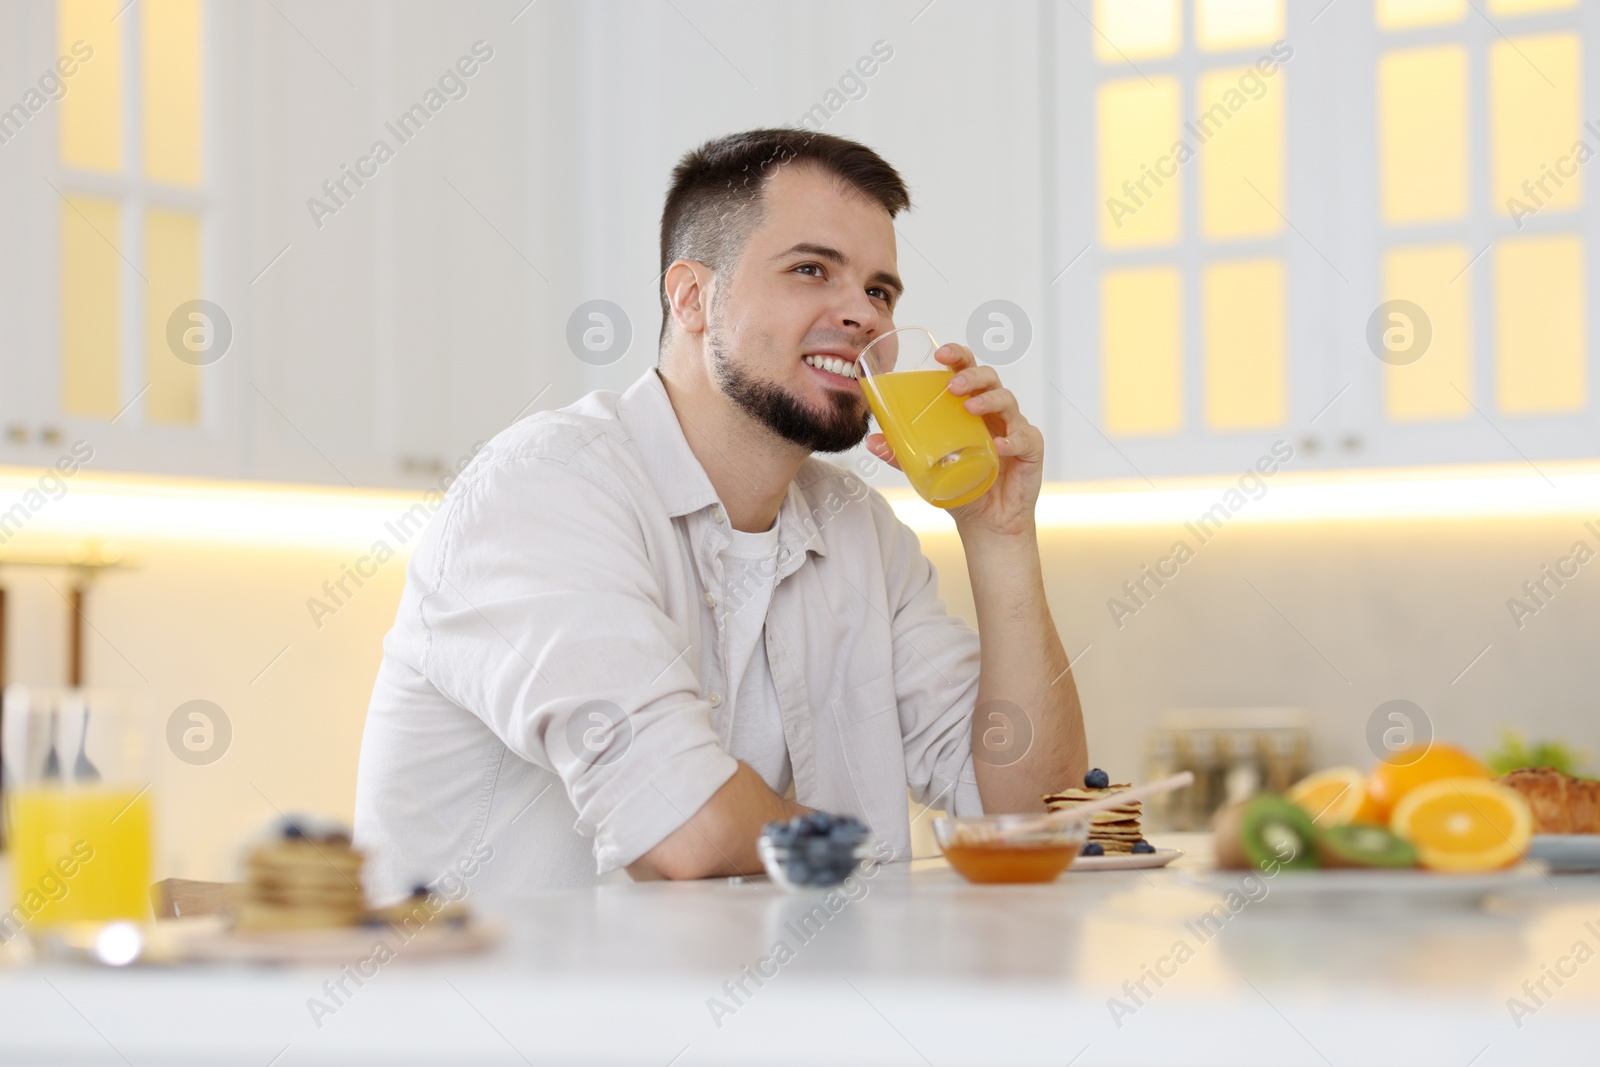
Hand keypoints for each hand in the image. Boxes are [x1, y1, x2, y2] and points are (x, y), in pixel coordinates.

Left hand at [864, 343, 1043, 538]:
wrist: (987, 521)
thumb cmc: (960, 484)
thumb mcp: (925, 468)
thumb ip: (901, 454)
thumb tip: (872, 442)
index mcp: (969, 406)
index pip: (967, 370)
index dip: (958, 355)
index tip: (940, 355)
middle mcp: (993, 411)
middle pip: (989, 377)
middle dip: (972, 375)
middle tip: (953, 386)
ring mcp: (1014, 427)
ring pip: (1007, 400)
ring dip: (989, 400)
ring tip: (970, 408)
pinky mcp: (1031, 449)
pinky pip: (1025, 438)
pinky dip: (1013, 439)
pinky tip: (1000, 445)